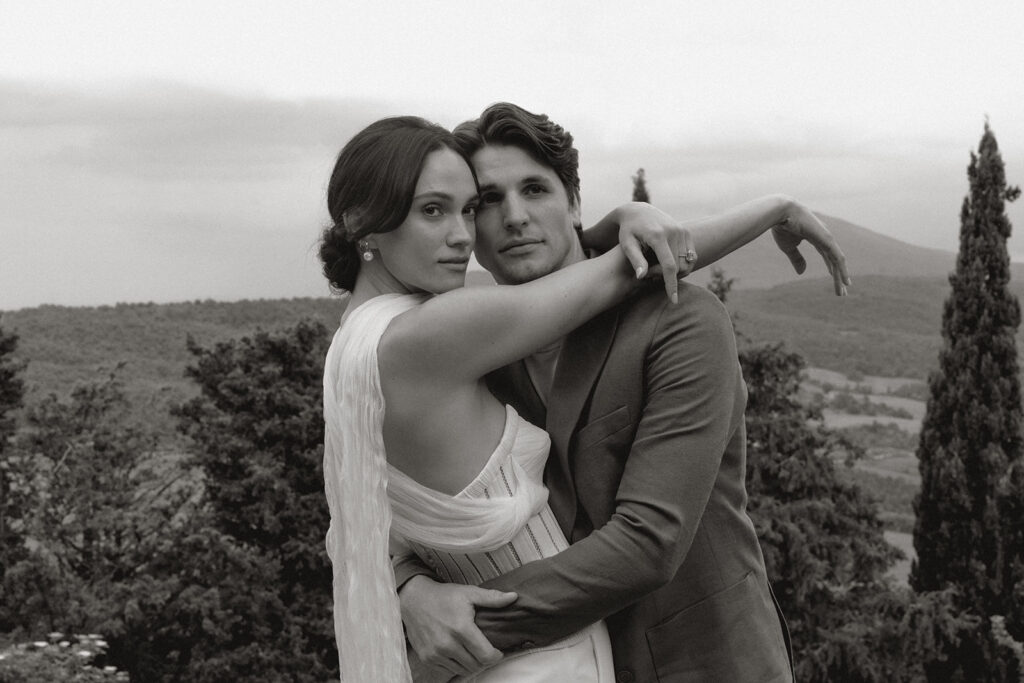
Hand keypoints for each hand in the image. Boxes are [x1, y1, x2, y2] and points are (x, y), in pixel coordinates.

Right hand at [399, 575, 516, 678]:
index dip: (495, 656)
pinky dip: (456, 664)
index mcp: (461, 628)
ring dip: (471, 663)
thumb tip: (513, 597)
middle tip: (485, 650)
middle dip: (484, 660)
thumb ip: (492, 598)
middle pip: (476, 665)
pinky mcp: (427, 658)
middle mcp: (447, 644)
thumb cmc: (444, 596)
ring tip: (473, 651)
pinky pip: (448, 670)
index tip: (497, 650)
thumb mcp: (469, 593)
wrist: (414, 600)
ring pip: (463, 669)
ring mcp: (436, 653)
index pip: (486, 656)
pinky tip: (459, 653)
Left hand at [614, 202, 695, 303]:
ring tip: (657, 269)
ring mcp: (682, 231)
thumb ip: (635, 260)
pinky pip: (691, 256)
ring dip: (675, 272)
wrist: (639, 211)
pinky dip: (684, 265)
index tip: (673, 300)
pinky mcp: (686, 232)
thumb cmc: (628, 231)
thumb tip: (642, 277)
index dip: (671, 284)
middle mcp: (673, 232)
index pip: (669, 266)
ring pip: (687, 263)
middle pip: (678, 266)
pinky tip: (670, 265)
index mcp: (658, 236)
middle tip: (650, 274)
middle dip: (666, 276)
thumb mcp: (627, 244)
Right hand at [771, 203, 850, 295]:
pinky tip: (845, 281)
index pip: (827, 256)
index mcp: (816, 238)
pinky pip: (837, 259)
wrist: (781, 213)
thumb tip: (802, 273)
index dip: (831, 269)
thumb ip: (797, 259)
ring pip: (837, 262)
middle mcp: (825, 238)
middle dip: (837, 275)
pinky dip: (842, 270)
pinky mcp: (827, 240)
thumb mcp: (789, 247)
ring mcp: (827, 239)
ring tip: (844, 291)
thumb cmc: (782, 227)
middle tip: (842, 291)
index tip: (834, 279)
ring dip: (840, 277)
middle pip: (834, 261)